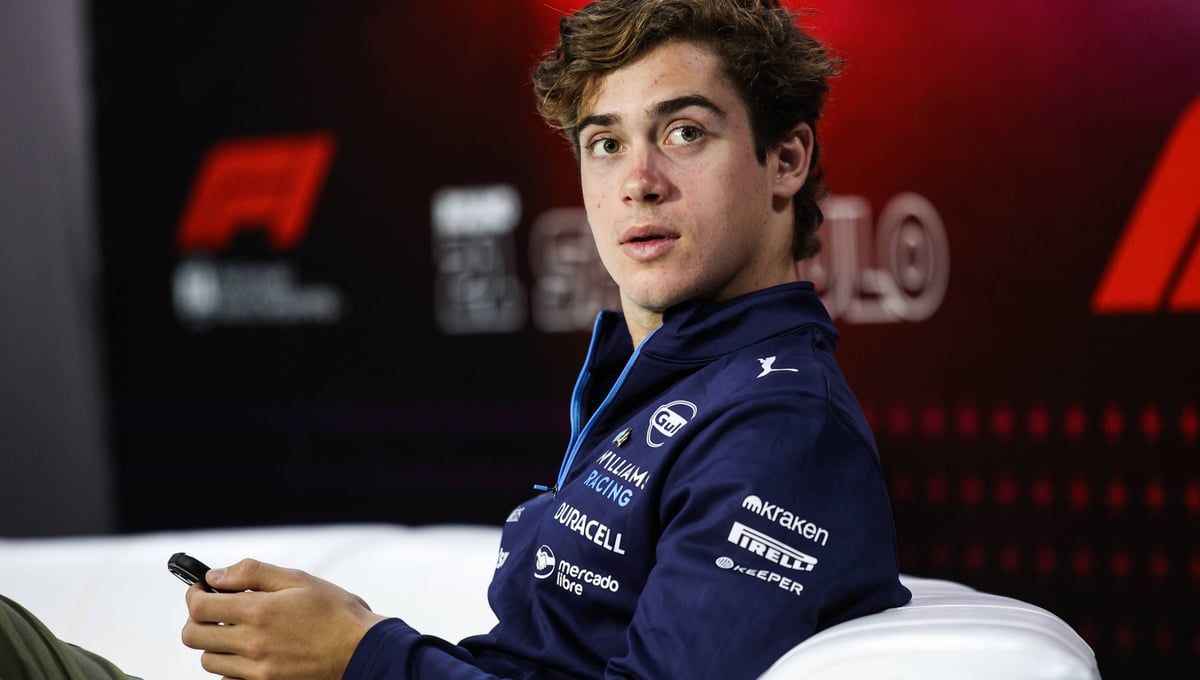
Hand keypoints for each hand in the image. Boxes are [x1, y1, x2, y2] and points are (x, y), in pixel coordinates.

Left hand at [182, 559, 387, 679]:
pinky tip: (249, 653)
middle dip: (198, 618)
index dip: (194, 594)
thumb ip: (253, 573)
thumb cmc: (334, 612)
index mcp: (258, 611)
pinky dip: (230, 667)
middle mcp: (252, 643)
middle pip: (193, 636)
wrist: (360, 650)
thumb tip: (216, 576)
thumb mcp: (298, 580)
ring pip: (208, 660)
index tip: (202, 589)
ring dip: (214, 643)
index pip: (199, 606)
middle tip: (214, 609)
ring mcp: (257, 669)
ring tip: (237, 630)